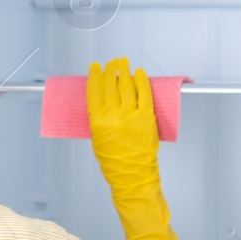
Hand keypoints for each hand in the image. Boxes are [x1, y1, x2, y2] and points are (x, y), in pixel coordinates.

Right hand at [87, 58, 179, 239]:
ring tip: (123, 64)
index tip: (95, 68)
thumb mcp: (97, 138)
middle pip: (110, 84)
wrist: (132, 176)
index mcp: (97, 120)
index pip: (94, 91)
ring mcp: (131, 115)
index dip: (94, 76)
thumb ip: (99, 119)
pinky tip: (139, 73)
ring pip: (126, 85)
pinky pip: (144, 93)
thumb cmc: (114, 162)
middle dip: (110, 70)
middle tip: (112, 63)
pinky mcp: (146, 117)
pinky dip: (141, 81)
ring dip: (124, 72)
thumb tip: (104, 100)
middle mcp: (113, 115)